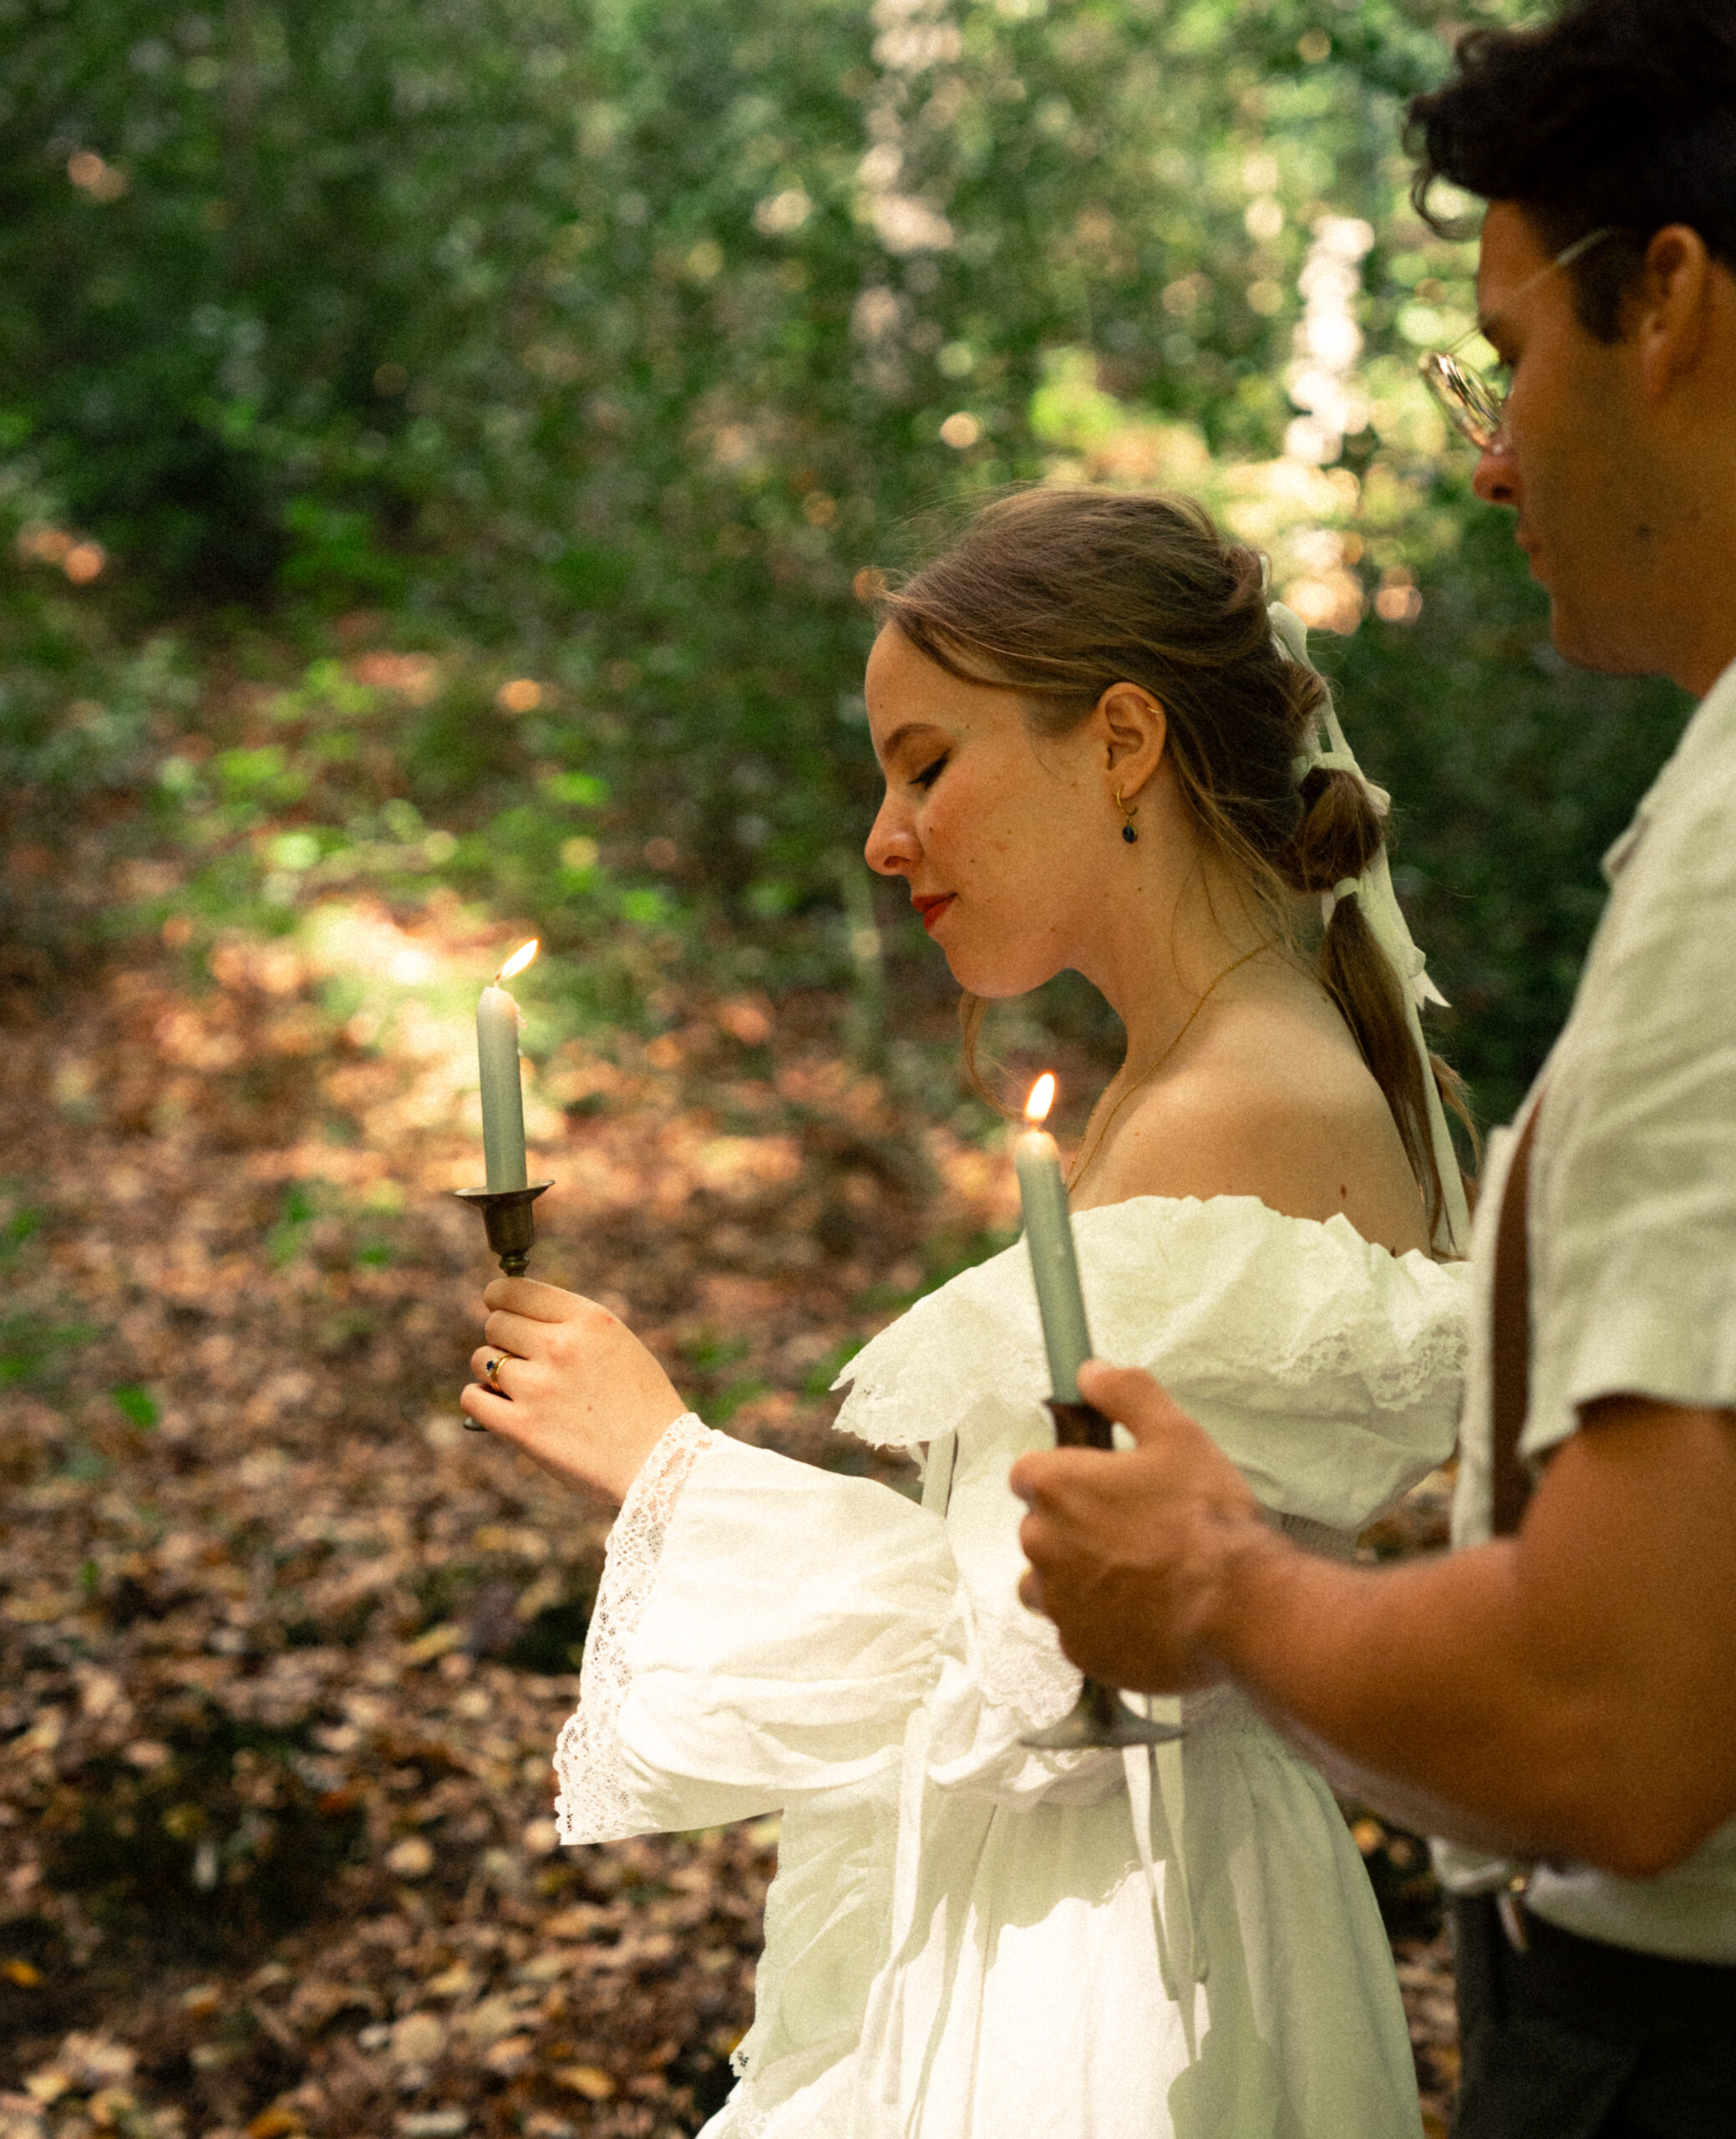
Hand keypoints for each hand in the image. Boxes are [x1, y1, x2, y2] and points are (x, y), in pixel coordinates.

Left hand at [462, 1277, 687, 1503]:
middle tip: (523, 1358)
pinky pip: (473, 1398)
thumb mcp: (617, 1343)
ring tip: (521, 1387)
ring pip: (482, 1360)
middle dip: (503, 1338)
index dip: (500, 1298)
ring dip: (493, 1371)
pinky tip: (497, 1405)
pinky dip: (480, 1400)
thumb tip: (515, 1316)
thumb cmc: (642, 1403)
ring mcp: (539, 1387)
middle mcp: (560, 1346)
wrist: (661, 1462)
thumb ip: (571, 1325)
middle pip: (495, 1324)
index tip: (499, 1307)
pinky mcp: (523, 1427)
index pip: (514, 1289)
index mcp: (588, 1319)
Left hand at [1008, 1359, 1275, 1693]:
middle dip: (1076, 1527)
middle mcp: (1042, 1546)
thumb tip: (1091, 1373)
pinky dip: (1101, 1623)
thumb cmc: (1208, 1522)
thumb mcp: (1176, 1434)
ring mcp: (1059, 1604)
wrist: (1241, 1608)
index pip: (1030, 1472)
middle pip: (1040, 1528)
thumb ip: (1127, 1394)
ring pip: (1050, 1583)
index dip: (1067, 1475)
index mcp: (1056, 1488)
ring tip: (1137, 1575)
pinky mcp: (1080, 1650)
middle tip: (1135, 1529)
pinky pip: (1077, 1630)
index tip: (1100, 1484)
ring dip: (1080, 1577)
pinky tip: (1144, 1613)